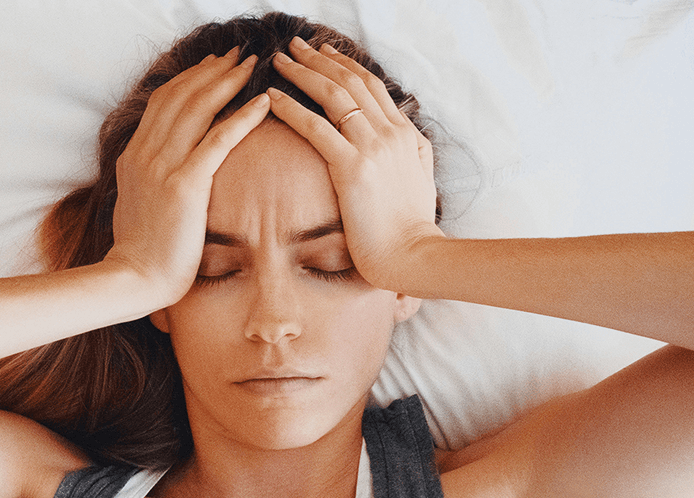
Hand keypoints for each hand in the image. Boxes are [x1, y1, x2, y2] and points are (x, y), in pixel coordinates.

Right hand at [106, 48, 269, 304]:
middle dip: (212, 70)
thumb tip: (165, 170)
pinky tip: (264, 103)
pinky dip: (242, 117)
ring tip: (252, 66)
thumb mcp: (137, 204)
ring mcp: (163, 166)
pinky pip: (218, 140)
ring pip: (198, 108)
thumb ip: (149, 179)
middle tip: (238, 54)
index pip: (163, 102)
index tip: (213, 65)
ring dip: (228, 82)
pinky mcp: (185, 185)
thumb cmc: (141, 252)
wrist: (134, 279)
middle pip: (181, 95)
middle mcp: (146, 153)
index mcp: (135, 156)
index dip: (190, 78)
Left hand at [267, 37, 443, 290]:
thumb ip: (412, 150)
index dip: (344, 64)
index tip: (323, 52)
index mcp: (404, 134)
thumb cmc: (411, 227)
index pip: (371, 86)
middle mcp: (389, 133)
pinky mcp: (352, 168)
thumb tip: (405, 132)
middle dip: (320, 59)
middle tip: (295, 45)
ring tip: (279, 61)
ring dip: (303, 73)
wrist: (414, 256)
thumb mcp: (421, 177)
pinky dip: (291, 108)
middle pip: (350, 82)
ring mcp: (372, 148)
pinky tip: (271, 98)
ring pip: (333, 95)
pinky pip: (316, 127)